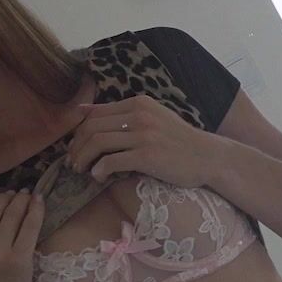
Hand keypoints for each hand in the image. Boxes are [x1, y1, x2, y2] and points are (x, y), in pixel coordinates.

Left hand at [66, 94, 231, 187]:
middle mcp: (140, 115)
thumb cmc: (178, 141)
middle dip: (77, 148)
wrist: (208, 157)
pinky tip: (99, 177)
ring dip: (83, 159)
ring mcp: (144, 135)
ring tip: (82, 171)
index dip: (78, 133)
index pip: (94, 114)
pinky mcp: (147, 155)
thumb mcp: (152, 118)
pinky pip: (111, 161)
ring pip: (97, 143)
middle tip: (73, 163)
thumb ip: (122, 114)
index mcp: (138, 104)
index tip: (75, 149)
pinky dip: (99, 170)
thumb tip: (83, 110)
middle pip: (91, 128)